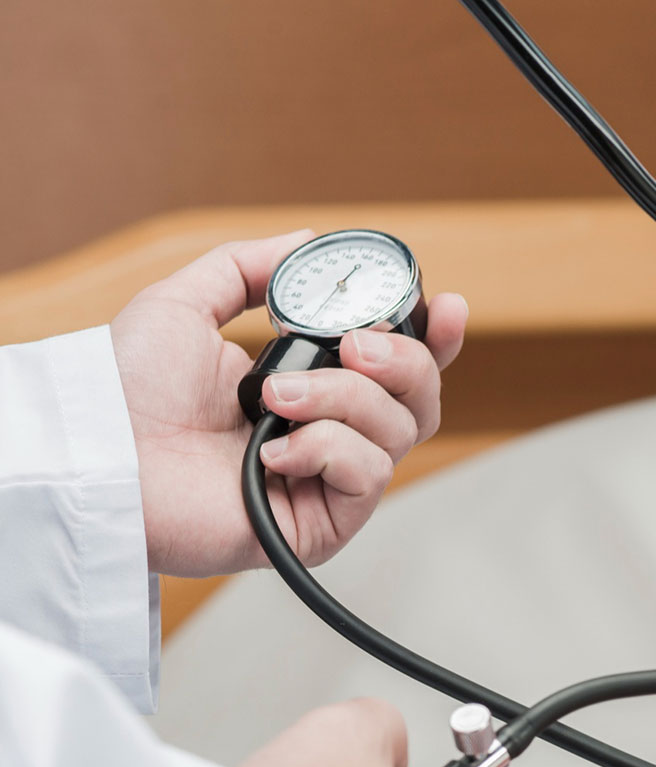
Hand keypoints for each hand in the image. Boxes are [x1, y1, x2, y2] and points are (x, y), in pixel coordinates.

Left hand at [109, 230, 467, 575]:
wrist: (100, 454)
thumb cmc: (126, 393)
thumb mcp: (185, 303)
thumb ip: (250, 267)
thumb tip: (305, 242)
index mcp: (309, 388)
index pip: (397, 369)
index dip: (435, 340)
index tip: (444, 307)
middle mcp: (328, 435)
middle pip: (421, 399)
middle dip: (404, 362)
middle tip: (354, 348)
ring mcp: (328, 480)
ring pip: (399, 431)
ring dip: (343, 401)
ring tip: (275, 398)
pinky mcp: (322, 523)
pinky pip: (370, 475)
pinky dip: (328, 450)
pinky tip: (273, 452)